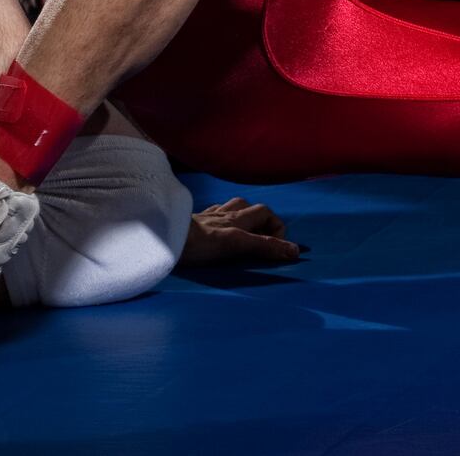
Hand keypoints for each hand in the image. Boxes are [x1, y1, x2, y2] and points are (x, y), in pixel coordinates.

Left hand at [179, 196, 309, 267]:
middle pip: (250, 208)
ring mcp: (208, 217)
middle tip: (267, 239)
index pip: (266, 214)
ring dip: (243, 215)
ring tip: (246, 228)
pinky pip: (211, 213)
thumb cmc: (199, 242)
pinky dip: (220, 217)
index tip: (279, 248)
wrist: (165, 238)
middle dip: (263, 220)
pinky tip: (217, 224)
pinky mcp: (193, 222)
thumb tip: (294, 250)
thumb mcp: (236, 245)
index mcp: (237, 218)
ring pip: (231, 207)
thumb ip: (264, 246)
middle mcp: (224, 214)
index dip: (277, 228)